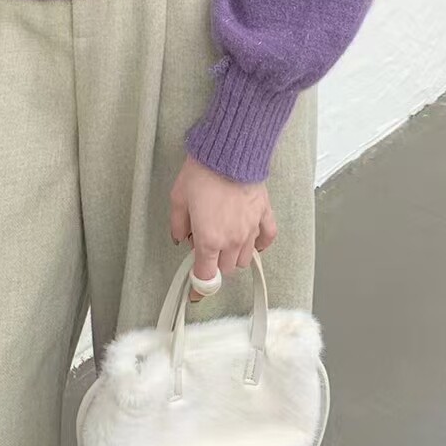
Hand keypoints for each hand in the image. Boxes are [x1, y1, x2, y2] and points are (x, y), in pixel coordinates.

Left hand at [169, 155, 276, 300]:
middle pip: (226, 268)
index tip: (195, 294)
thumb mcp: (178, 198)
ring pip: (245, 258)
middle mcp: (232, 241)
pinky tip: (252, 240)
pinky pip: (267, 239)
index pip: (206, 276)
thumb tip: (182, 239)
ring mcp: (251, 229)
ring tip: (225, 239)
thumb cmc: (201, 173)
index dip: (199, 288)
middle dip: (215, 264)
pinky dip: (260, 244)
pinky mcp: (264, 215)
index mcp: (209, 240)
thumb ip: (178, 224)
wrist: (230, 152)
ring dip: (234, 255)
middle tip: (205, 247)